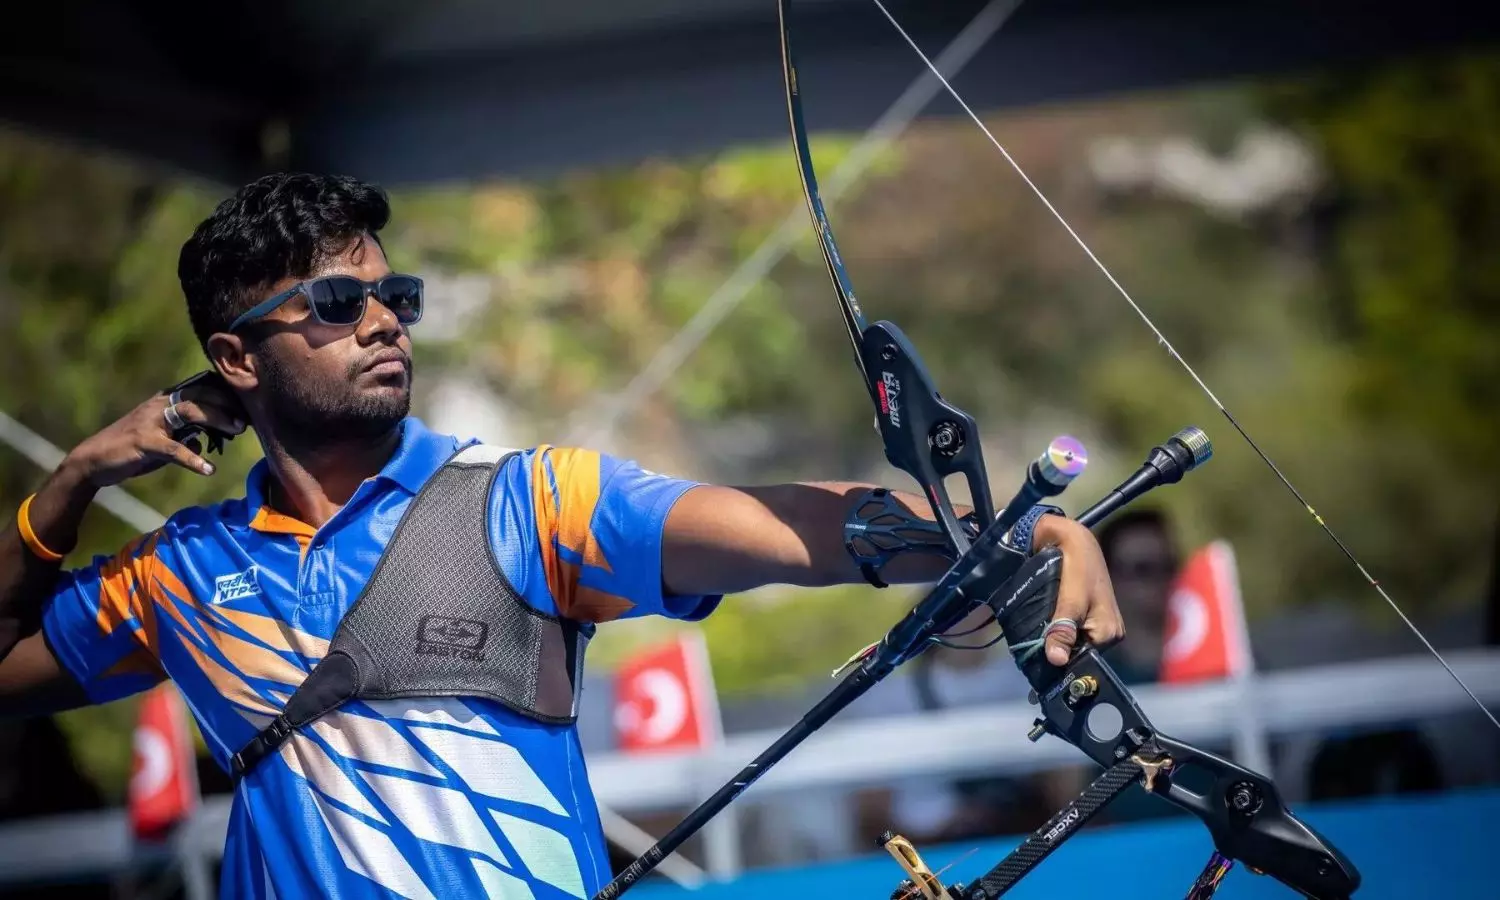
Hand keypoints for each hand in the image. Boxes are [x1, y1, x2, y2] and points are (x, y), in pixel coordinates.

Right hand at [63, 381, 246, 486]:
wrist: (95, 460)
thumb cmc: (134, 449)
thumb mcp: (165, 438)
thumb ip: (187, 435)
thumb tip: (208, 441)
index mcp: (167, 400)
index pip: (202, 386)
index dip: (227, 393)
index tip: (249, 404)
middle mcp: (160, 404)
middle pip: (201, 394)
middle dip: (228, 404)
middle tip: (247, 420)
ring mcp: (151, 421)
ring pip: (190, 411)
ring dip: (217, 420)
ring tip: (236, 431)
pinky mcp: (143, 442)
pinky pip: (173, 448)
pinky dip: (192, 459)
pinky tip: (208, 469)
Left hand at [1032, 515, 1123, 664]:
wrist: (1076, 540)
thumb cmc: (1078, 566)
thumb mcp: (1070, 600)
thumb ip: (1063, 629)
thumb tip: (1057, 660)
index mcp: (1109, 633)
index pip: (1081, 661)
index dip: (1059, 661)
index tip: (1035, 660)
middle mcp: (1108, 633)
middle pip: (1076, 652)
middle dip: (1055, 648)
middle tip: (1029, 645)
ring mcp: (1099, 624)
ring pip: (1071, 640)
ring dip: (1053, 638)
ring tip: (1031, 634)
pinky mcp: (1088, 614)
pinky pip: (1070, 628)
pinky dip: (1055, 627)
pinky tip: (1041, 622)